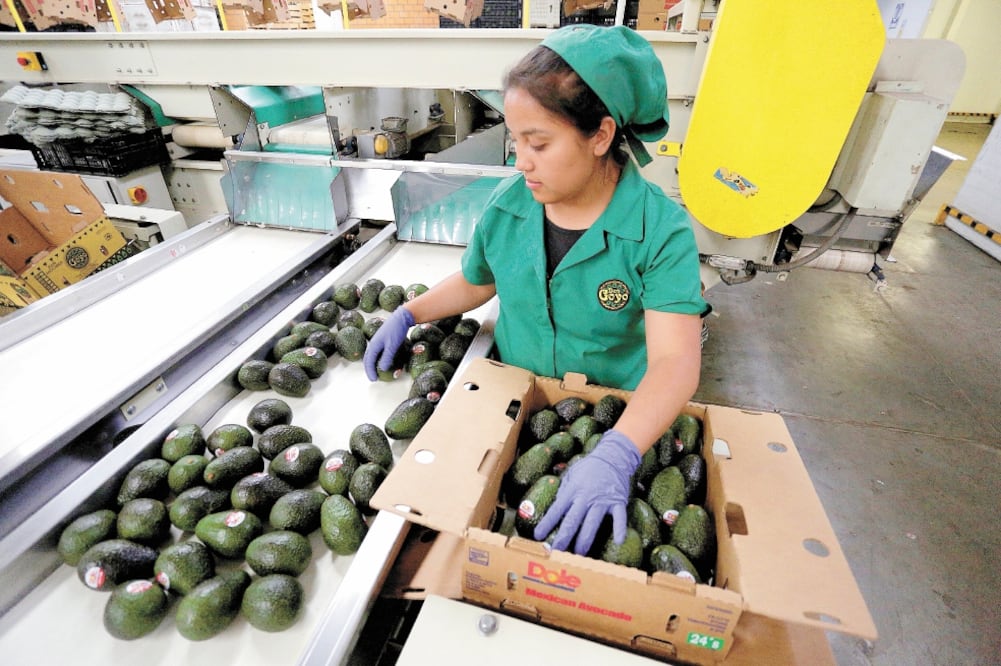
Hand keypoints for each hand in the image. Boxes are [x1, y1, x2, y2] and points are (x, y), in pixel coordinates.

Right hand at [363, 307, 414, 380]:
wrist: (402, 316)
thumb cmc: (397, 330)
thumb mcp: (392, 346)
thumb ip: (387, 357)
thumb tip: (381, 369)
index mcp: (374, 345)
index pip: (369, 361)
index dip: (370, 371)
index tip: (374, 379)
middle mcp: (374, 343)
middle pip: (368, 358)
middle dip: (370, 369)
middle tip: (374, 377)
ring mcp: (378, 340)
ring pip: (373, 354)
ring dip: (374, 363)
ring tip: (377, 370)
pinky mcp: (384, 338)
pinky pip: (378, 351)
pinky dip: (378, 358)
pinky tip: (383, 360)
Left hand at [533, 429, 640, 554]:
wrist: (613, 456)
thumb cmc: (589, 467)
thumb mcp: (571, 475)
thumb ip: (563, 491)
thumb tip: (553, 507)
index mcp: (572, 490)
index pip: (556, 510)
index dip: (546, 523)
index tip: (538, 537)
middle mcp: (585, 497)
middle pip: (572, 521)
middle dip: (563, 538)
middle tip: (556, 553)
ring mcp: (602, 500)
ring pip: (592, 523)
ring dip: (585, 540)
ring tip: (579, 555)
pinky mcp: (617, 502)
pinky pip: (619, 517)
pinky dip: (619, 529)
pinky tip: (618, 541)